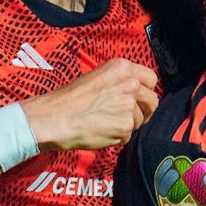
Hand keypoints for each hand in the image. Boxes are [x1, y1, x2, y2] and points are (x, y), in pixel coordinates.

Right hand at [22, 58, 158, 150]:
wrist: (53, 118)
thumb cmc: (70, 99)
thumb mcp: (98, 77)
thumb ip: (120, 81)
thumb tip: (137, 92)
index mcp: (123, 67)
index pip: (151, 79)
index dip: (146, 91)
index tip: (139, 99)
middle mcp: (130, 83)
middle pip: (152, 101)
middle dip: (144, 111)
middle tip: (129, 117)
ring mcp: (129, 105)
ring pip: (140, 120)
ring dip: (127, 125)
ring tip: (104, 123)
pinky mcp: (125, 126)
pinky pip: (128, 136)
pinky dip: (116, 137)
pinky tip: (100, 131)